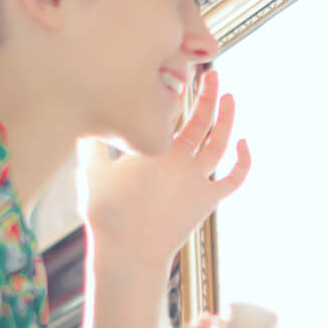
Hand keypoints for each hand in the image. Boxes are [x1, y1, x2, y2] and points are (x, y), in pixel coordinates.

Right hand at [78, 69, 249, 272]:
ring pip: (221, 141)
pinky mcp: (209, 200)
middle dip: (209, 93)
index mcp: (156, 147)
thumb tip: (83, 123)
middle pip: (203, 119)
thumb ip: (90, 145)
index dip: (180, 89)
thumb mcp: (91, 174)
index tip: (181, 73)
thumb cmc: (107, 215)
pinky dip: (244, 160)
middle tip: (213, 75)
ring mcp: (199, 179)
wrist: (129, 254)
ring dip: (228, 117)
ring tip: (229, 97)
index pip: (174, 108)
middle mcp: (182, 159)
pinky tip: (243, 144)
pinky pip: (235, 177)